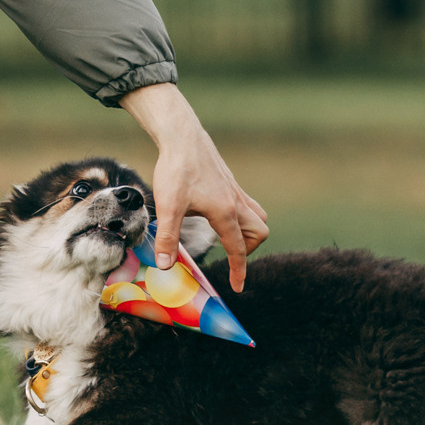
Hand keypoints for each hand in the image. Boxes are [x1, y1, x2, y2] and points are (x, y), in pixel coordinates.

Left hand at [119, 83, 269, 291]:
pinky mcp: (229, 181)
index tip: (237, 287)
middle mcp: (236, 202)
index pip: (238, 249)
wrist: (182, 136)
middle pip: (259, 232)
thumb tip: (166, 266)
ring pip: (257, 215)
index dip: (238, 271)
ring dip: (248, 230)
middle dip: (248, 248)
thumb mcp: (168, 207)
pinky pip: (246, 203)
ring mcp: (235, 190)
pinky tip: (215, 212)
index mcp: (225, 213)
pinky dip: (240, 214)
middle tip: (228, 253)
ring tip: (225, 235)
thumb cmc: (177, 170)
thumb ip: (168, 238)